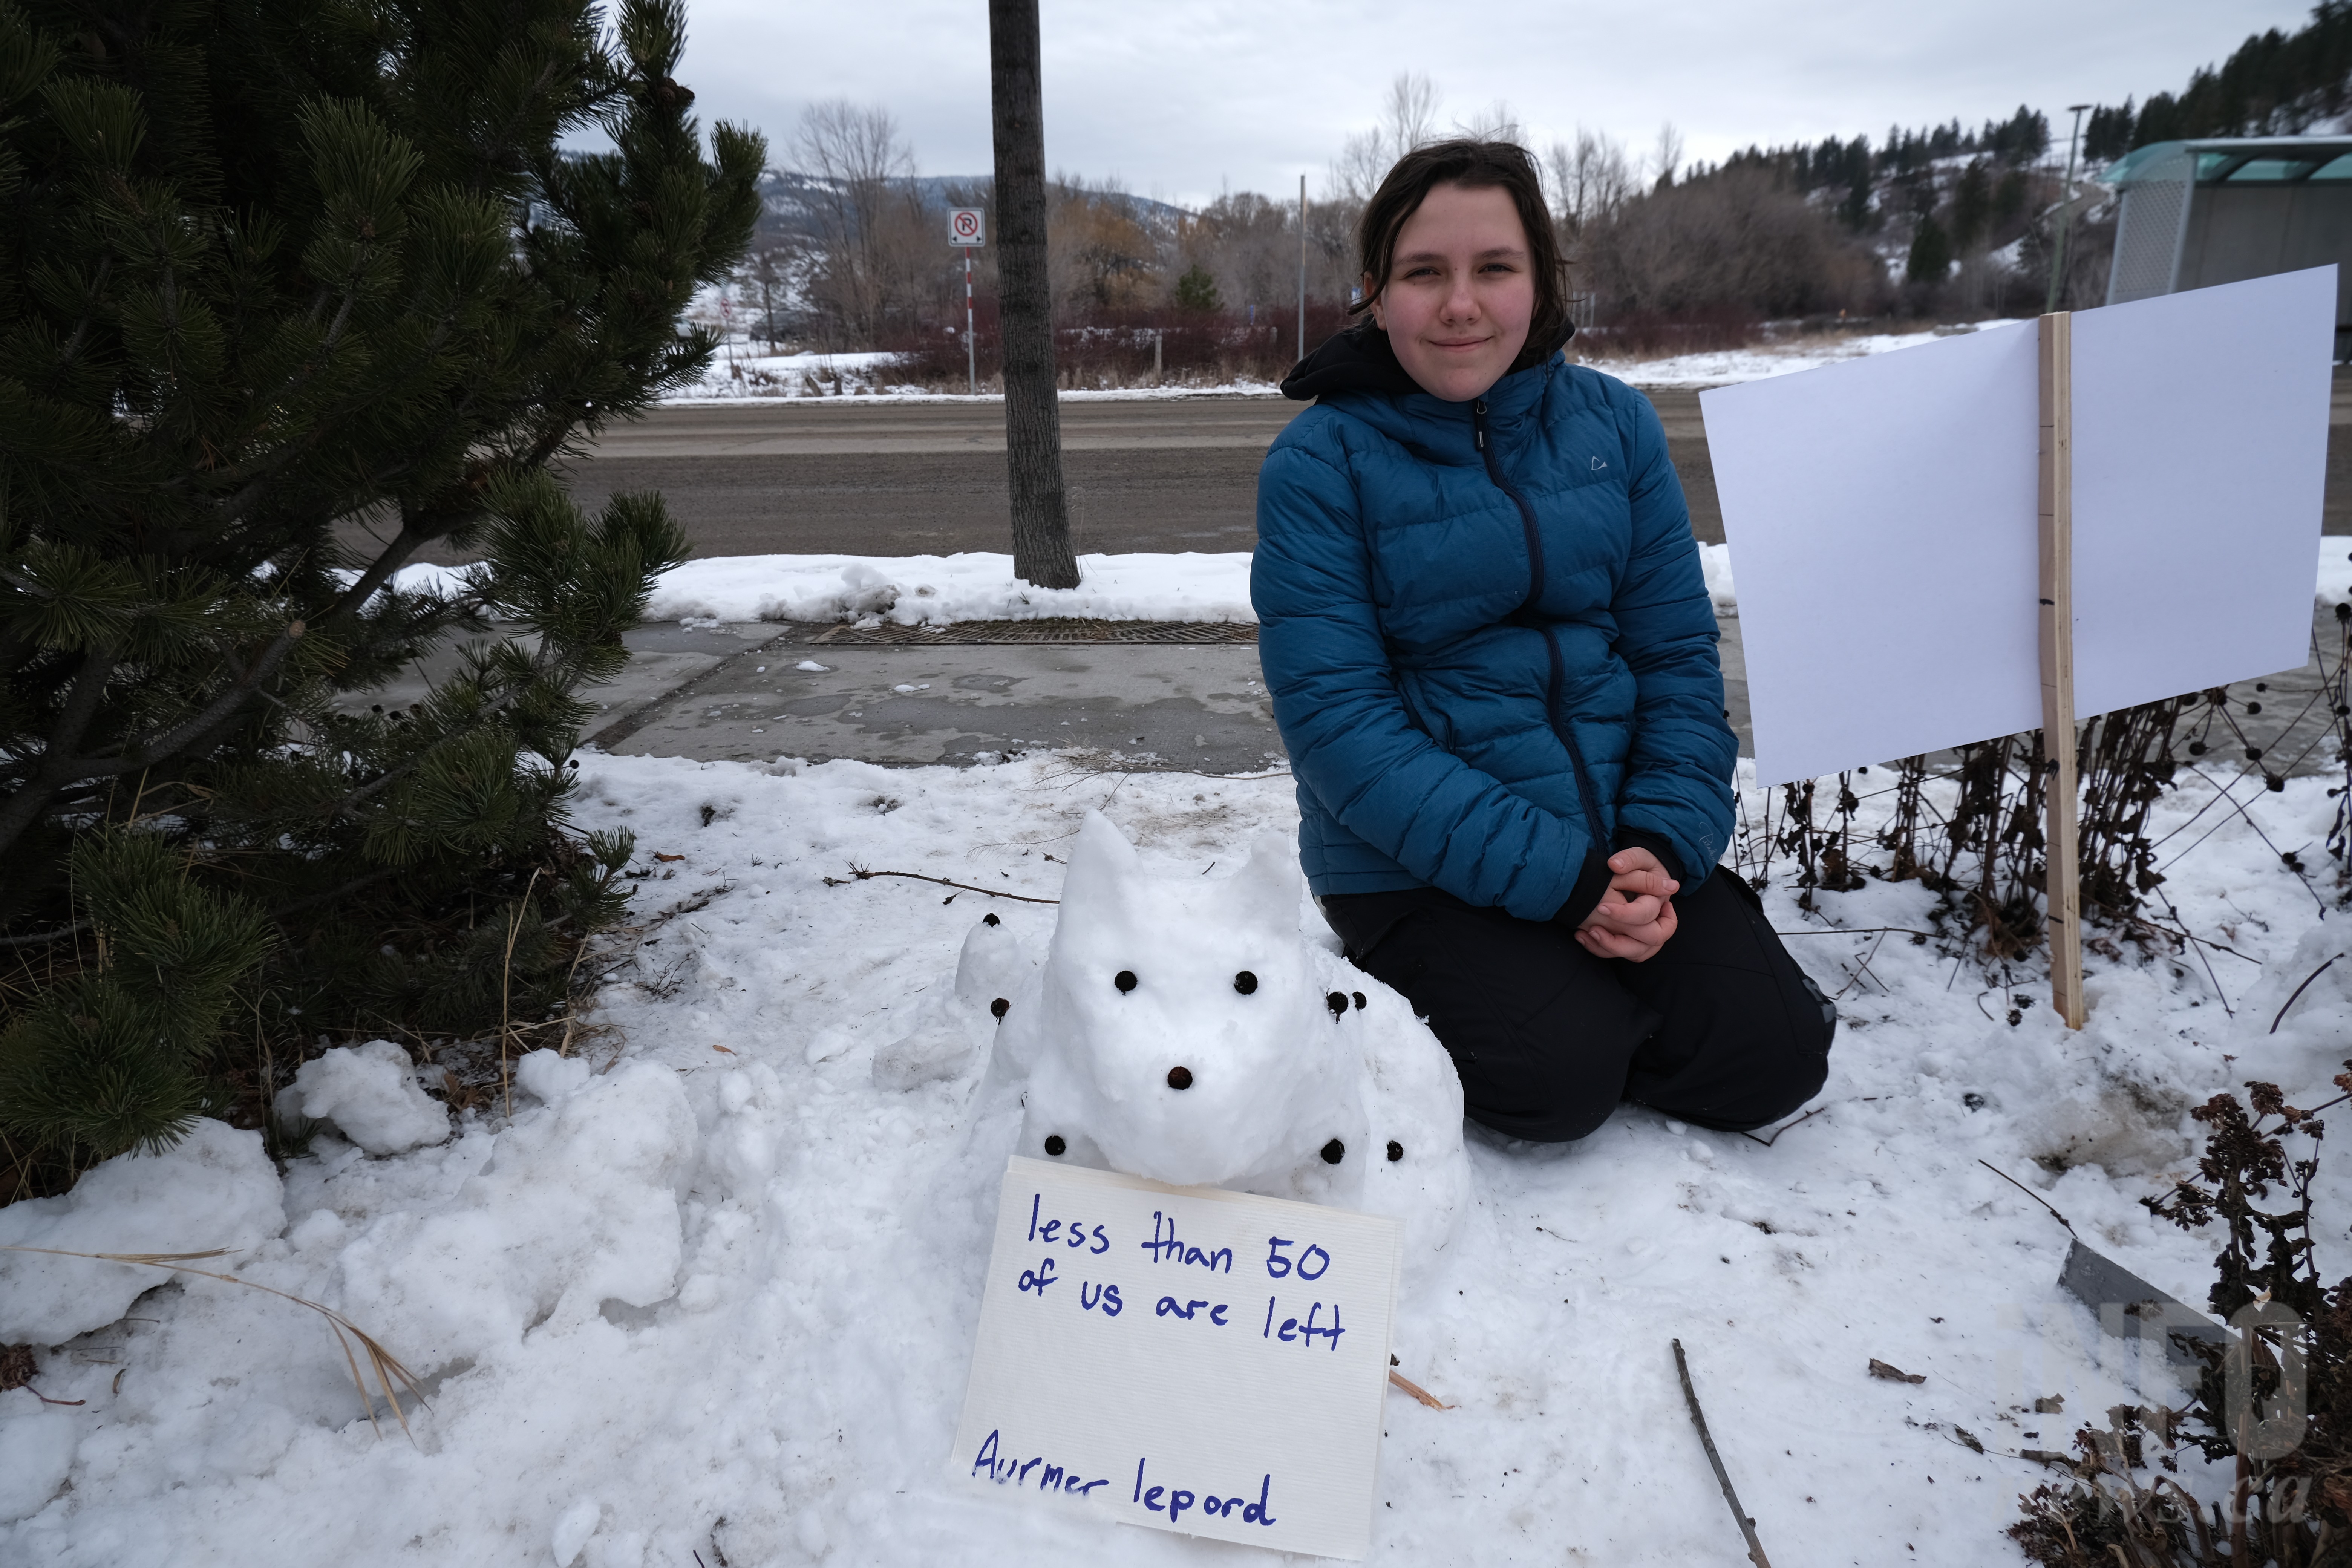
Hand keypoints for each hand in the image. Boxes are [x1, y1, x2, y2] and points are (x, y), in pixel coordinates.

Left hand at [1574, 847, 1679, 962]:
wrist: (1638, 873)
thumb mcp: (1638, 856)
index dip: (1625, 914)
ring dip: (1612, 948)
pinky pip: (1623, 954)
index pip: (1647, 914)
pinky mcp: (1632, 940)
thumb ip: (1629, 859)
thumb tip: (1615, 865)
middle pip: (1650, 940)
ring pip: (1637, 953)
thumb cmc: (1638, 864)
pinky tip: (1583, 936)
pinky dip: (1603, 950)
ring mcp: (1646, 934)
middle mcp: (1657, 921)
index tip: (1601, 907)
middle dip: (1621, 938)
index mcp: (1659, 899)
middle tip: (1594, 927)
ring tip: (1589, 933)